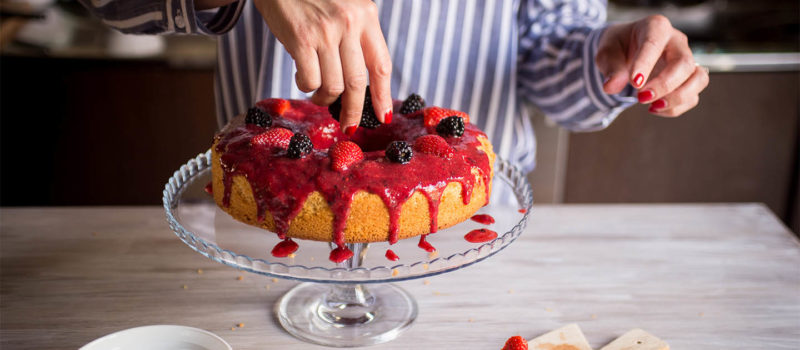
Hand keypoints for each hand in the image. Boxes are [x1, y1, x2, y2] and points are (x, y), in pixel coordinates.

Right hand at [255, 0, 392, 132]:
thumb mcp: (345, 5)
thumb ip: (355, 34)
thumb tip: (358, 81)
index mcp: (367, 15)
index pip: (381, 65)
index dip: (383, 95)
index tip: (383, 115)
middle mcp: (350, 23)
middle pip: (358, 83)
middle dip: (354, 112)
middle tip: (348, 126)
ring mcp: (326, 32)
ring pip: (333, 86)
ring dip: (325, 99)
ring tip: (318, 95)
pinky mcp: (301, 39)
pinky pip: (309, 80)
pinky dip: (306, 86)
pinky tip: (301, 76)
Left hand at [596, 15, 708, 116]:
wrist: (626, 51)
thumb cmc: (618, 48)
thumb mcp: (607, 53)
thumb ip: (610, 68)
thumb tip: (611, 87)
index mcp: (655, 27)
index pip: (654, 43)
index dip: (646, 64)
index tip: (635, 83)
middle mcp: (676, 42)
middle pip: (684, 63)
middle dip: (664, 85)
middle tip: (641, 98)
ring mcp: (687, 60)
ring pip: (699, 79)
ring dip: (678, 98)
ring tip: (652, 107)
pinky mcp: (687, 79)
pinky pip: (692, 96)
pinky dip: (675, 108)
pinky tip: (654, 109)